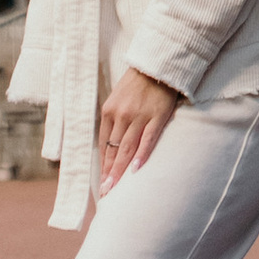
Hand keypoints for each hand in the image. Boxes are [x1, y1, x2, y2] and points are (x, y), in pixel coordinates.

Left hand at [96, 66, 180, 190]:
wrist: (156, 66)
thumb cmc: (137, 84)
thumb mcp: (118, 99)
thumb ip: (114, 120)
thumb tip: (111, 144)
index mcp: (109, 111)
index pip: (104, 144)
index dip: (103, 164)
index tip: (102, 181)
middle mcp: (121, 115)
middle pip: (114, 149)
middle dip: (109, 173)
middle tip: (106, 192)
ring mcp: (139, 116)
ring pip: (127, 148)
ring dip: (120, 169)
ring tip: (116, 187)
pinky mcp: (156, 116)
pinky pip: (147, 139)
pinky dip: (141, 154)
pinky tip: (136, 169)